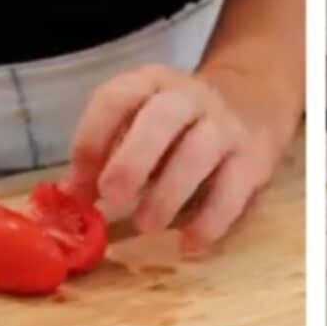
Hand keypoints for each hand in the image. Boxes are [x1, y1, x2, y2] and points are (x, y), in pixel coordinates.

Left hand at [67, 64, 290, 249]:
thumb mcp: (142, 120)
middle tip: (111, 198)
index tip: (78, 186)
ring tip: (146, 226)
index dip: (91, 140)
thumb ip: (108, 152)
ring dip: (169, 192)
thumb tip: (71, 197)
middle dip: (132, 159)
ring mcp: (226, 126)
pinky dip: (210, 220)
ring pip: (199, 152)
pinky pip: (233, 190)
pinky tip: (188, 243)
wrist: (255, 102)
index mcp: (151, 83)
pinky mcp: (255, 159)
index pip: (116, 99)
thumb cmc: (180, 124)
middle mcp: (190, 98)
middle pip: (162, 118)